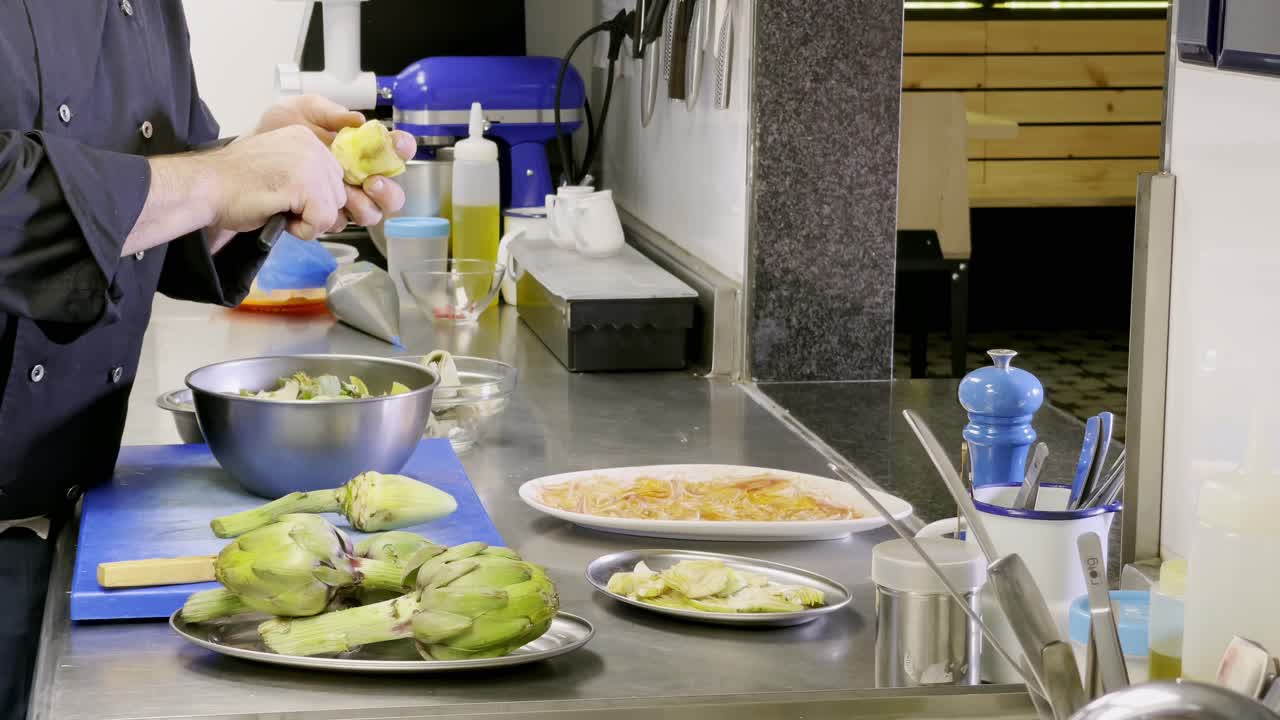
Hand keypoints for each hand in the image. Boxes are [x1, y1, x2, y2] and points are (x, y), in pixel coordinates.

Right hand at [207, 125, 346, 239]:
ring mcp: (310, 163)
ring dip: (309, 221)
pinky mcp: (304, 185)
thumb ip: (306, 173)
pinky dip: (304, 230)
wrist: (206, 187)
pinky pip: (323, 220)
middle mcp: (312, 145)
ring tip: (280, 211)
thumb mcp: (280, 167)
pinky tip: (281, 219)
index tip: (287, 198)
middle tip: (283, 208)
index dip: (314, 197)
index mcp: (305, 137)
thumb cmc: (235, 184)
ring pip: (334, 209)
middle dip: (315, 210)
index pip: (333, 177)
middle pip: (338, 193)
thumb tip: (332, 200)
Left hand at [252, 95, 414, 230]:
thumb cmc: (273, 136)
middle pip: (392, 191)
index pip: (394, 150)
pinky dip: (333, 218)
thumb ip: (328, 112)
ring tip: (344, 195)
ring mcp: (344, 200)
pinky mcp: (325, 216)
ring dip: (363, 206)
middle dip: (387, 189)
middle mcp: (359, 177)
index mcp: (360, 149)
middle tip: (370, 182)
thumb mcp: (297, 112)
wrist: (242, 163)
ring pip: (373, 212)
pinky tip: (318, 206)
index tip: (395, 145)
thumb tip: (358, 120)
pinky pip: (341, 224)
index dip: (402, 148)